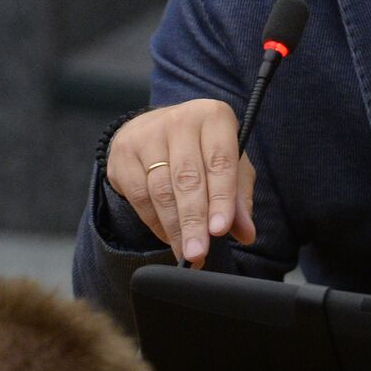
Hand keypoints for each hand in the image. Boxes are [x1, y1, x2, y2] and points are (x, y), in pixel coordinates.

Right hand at [105, 99, 257, 265]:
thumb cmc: (202, 149)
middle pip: (187, 179)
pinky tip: (169, 237)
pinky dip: (156, 223)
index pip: (220, 161)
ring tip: (186, 253)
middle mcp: (180, 121)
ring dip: (175, 228)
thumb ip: (239, 197)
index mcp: (214, 117)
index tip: (220, 230)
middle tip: (198, 252)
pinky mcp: (123, 153)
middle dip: (194, 221)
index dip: (221, 198)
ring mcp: (148, 135)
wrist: (155, 128)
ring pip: (161, 191)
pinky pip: (140, 197)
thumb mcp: (229, 163)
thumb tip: (246, 233)